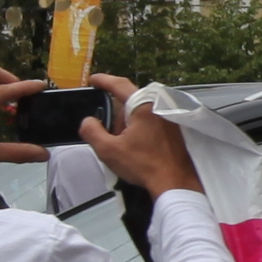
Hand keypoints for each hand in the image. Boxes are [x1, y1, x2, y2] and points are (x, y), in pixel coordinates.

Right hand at [76, 77, 197, 201]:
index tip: (93, 80)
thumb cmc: (144, 165)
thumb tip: (88, 121)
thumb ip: (92, 131)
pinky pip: (150, 118)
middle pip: (129, 101)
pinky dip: (139, 127)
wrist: (174, 182)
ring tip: (122, 143)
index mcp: (144, 106)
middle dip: (115, 115)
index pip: (119, 85)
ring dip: (127, 123)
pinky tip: (136, 145)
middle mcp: (159, 105)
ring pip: (139, 111)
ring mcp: (168, 115)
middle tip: (107, 132)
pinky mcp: (173, 126)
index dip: (103, 80)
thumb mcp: (109, 150)